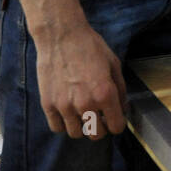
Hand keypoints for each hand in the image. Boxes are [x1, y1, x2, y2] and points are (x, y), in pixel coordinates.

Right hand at [34, 20, 127, 138]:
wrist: (61, 36)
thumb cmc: (90, 47)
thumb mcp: (114, 64)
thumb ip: (120, 90)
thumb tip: (122, 108)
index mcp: (105, 94)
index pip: (115, 127)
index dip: (117, 123)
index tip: (114, 118)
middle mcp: (85, 104)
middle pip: (96, 134)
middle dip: (101, 128)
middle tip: (99, 117)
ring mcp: (65, 106)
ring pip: (76, 133)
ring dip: (81, 126)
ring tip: (82, 113)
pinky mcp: (48, 104)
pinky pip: (57, 128)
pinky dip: (64, 124)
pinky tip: (68, 112)